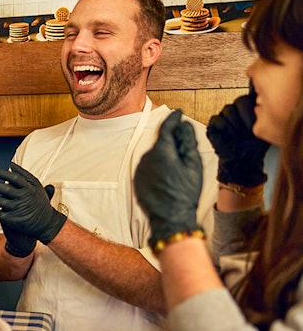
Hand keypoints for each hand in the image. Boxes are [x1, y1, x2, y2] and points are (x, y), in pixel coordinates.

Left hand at [0, 163, 66, 243]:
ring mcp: (17, 209)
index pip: (13, 178)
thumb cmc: (39, 203)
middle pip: (4, 189)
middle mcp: (23, 199)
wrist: (46, 224)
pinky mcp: (12, 220)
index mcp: (30, 189)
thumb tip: (11, 165)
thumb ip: (25, 175)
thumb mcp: (37, 187)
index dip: (1, 173)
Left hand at [134, 111, 203, 248]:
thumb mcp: (193, 165)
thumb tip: (184, 125)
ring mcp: (140, 168)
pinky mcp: (137, 179)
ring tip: (178, 164)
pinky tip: (168, 174)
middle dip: (170, 138)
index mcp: (161, 151)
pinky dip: (157, 164)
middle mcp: (146, 157)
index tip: (178, 113)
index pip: (166, 127)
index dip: (173, 118)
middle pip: (159, 141)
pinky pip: (148, 165)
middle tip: (183, 139)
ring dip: (163, 153)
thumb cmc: (186, 192)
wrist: (171, 217)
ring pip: (153, 153)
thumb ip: (187, 141)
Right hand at [206, 88, 268, 186]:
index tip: (257, 123)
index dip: (254, 110)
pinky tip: (230, 136)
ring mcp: (224, 115)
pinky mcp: (214, 124)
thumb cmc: (254, 147)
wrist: (242, 162)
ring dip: (235, 124)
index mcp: (250, 108)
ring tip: (239, 135)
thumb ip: (265, 115)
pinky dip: (225, 128)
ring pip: (228, 110)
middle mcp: (237, 109)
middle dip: (246, 117)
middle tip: (249, 131)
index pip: (250, 98)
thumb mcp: (265, 129)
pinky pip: (217, 119)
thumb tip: (266, 106)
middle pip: (240, 102)